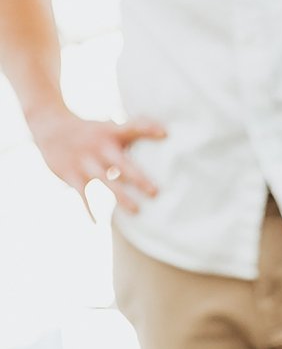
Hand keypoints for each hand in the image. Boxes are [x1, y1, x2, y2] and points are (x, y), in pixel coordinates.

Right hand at [27, 103, 164, 218]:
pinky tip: (97, 223)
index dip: (148, 129)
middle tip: (155, 192)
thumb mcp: (108, 128)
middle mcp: (99, 147)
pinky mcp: (72, 174)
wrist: (50, 125)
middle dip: (137, 177)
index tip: (165, 133)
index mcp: (110, 133)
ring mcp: (85, 161)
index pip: (131, 128)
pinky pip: (82, 195)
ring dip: (121, 197)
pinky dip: (88, 209)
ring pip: (105, 181)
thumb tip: (165, 135)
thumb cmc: (91, 132)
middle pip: (121, 163)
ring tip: (137, 211)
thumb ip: (133, 133)